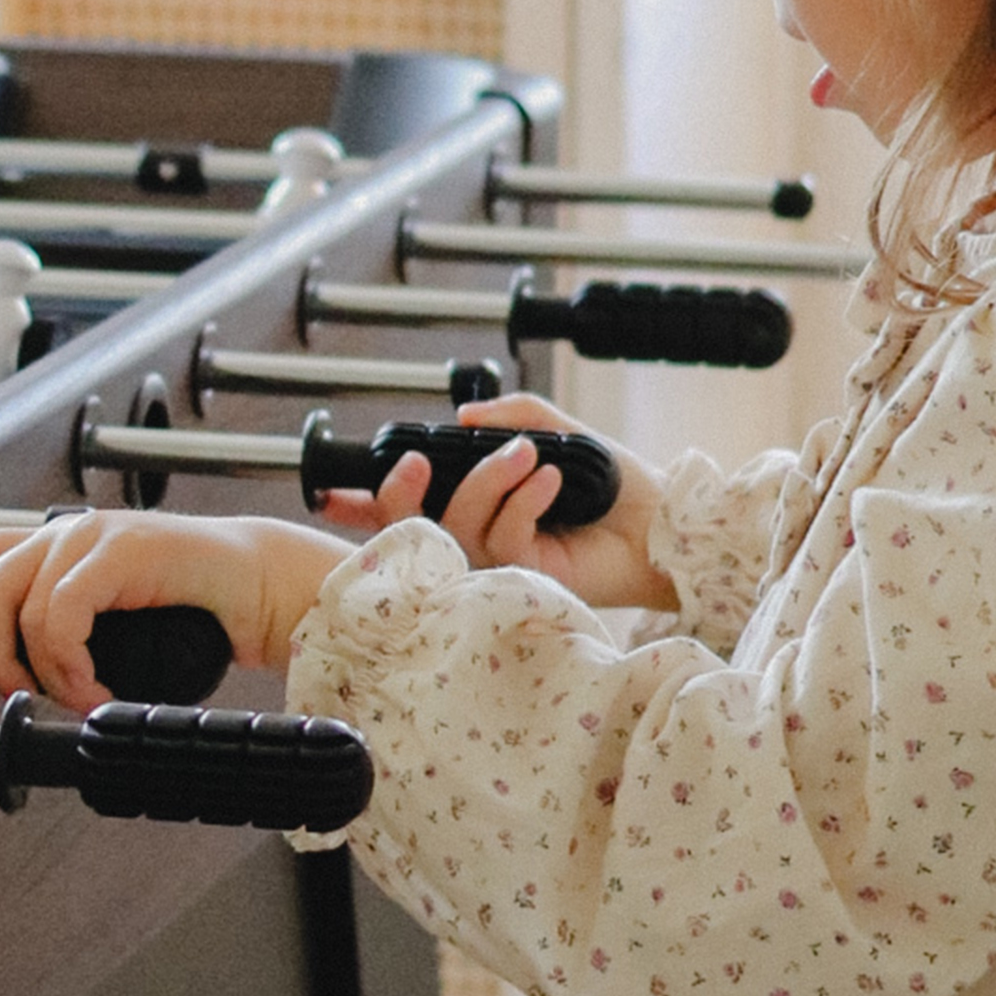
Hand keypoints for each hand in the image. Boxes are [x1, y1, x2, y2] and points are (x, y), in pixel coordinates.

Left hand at [0, 510, 353, 710]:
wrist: (259, 588)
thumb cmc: (190, 612)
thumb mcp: (108, 629)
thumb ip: (62, 636)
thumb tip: (12, 677)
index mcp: (55, 546)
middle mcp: (65, 533)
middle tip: (21, 694)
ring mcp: (92, 536)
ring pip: (21, 611)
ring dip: (44, 674)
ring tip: (81, 698)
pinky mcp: (122, 549)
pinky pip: (62, 615)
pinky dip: (70, 666)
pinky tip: (96, 689)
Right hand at [316, 393, 670, 607]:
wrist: (663, 521)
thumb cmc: (615, 483)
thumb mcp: (557, 430)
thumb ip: (511, 415)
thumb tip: (465, 417)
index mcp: (477, 509)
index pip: (409, 512)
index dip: (366, 506)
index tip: (332, 492)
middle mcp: (478, 541)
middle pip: (412, 527)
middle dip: (398, 494)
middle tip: (414, 460)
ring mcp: (498, 566)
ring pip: (458, 528)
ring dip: (486, 482)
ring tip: (527, 454)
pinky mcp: (526, 580)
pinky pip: (502, 539)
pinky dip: (521, 500)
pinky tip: (548, 479)